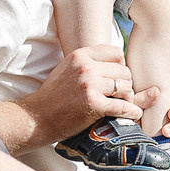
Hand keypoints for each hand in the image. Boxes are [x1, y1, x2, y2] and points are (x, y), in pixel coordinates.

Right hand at [15, 43, 149, 143]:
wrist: (36, 117)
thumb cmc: (54, 95)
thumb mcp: (69, 69)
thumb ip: (91, 63)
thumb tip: (123, 63)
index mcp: (80, 55)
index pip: (117, 53)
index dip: (121, 67)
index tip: (116, 78)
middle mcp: (85, 67)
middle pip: (125, 72)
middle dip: (126, 85)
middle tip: (120, 96)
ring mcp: (89, 85)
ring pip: (126, 88)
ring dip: (128, 99)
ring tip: (121, 105)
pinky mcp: (93, 104)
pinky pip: (124, 106)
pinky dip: (132, 112)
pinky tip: (133, 114)